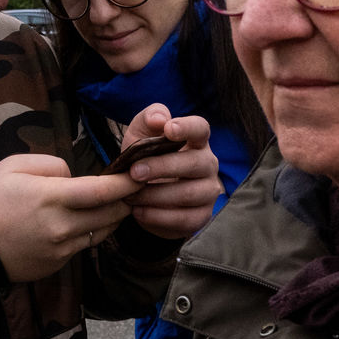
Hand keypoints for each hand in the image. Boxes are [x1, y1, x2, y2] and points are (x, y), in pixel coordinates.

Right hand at [0, 154, 141, 281]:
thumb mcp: (13, 166)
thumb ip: (52, 165)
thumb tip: (75, 176)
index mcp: (51, 198)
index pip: (101, 191)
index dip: (125, 184)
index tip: (139, 175)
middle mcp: (62, 226)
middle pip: (110, 214)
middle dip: (126, 200)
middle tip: (135, 189)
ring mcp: (62, 249)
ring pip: (102, 232)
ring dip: (113, 218)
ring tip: (116, 204)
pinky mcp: (59, 263)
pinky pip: (85, 245)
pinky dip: (92, 232)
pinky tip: (88, 222)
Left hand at [119, 105, 221, 239]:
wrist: (145, 196)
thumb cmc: (146, 160)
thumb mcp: (140, 136)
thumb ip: (148, 119)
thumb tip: (159, 119)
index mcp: (196, 141)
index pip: (200, 128)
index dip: (187, 128)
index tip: (169, 129)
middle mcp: (208, 164)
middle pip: (194, 163)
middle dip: (162, 167)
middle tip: (134, 172)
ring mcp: (208, 191)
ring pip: (188, 194)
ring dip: (155, 195)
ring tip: (130, 196)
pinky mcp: (201, 216)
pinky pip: (184, 219)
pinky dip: (157, 216)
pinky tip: (139, 211)